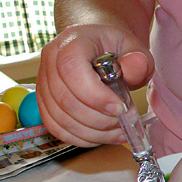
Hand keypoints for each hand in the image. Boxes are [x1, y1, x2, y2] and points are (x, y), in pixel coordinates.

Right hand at [36, 24, 153, 146]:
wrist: (97, 47)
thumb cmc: (113, 48)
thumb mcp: (133, 47)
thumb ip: (138, 59)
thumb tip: (136, 66)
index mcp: (71, 43)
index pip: (72, 70)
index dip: (95, 96)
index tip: (120, 108)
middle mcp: (50, 61)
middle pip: (66, 100)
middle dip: (99, 120)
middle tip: (124, 122)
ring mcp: (44, 83)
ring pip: (61, 119)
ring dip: (93, 132)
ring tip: (118, 132)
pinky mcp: (45, 103)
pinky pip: (57, 128)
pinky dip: (82, 138)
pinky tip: (103, 135)